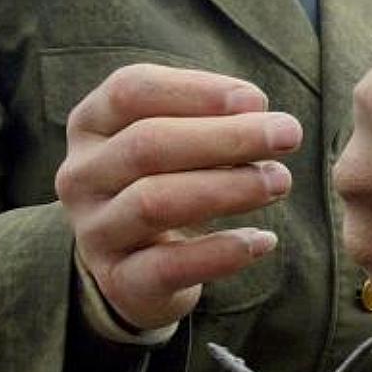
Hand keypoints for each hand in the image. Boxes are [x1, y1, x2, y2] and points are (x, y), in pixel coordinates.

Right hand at [56, 64, 299, 331]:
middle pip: (147, 144)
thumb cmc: (171, 176)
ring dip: (227, 188)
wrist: (138, 261)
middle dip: (226, 137)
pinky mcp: (119, 280)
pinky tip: (264, 241)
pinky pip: (167, 267)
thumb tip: (261, 115)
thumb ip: (214, 118)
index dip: (197, 90)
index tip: (257, 101)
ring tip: (280, 180)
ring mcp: (94, 231)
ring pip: (153, 201)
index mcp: (92, 124)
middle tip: (289, 134)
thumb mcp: (180, 136)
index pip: (132, 91)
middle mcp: (82, 175)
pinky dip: (221, 253)